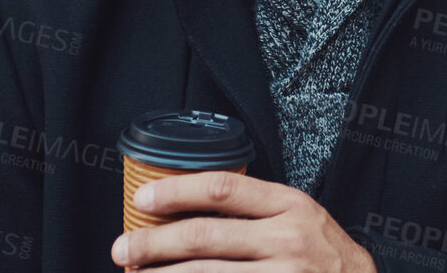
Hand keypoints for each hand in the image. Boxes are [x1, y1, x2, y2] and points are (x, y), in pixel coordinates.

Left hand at [111, 171, 375, 271]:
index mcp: (291, 205)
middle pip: (203, 235)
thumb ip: (256, 212)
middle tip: (122, 249)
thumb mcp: (300, 220)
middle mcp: (289, 238)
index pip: (222, 187)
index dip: (175, 191)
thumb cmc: (324, 258)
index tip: (142, 198)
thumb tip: (185, 210)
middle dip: (152, 243)